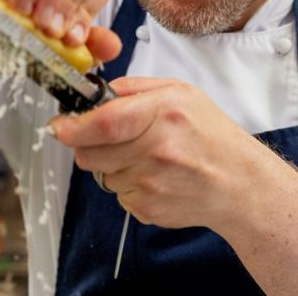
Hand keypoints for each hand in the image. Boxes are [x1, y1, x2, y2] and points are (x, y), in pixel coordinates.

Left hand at [49, 77, 269, 230]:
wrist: (238, 184)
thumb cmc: (211, 135)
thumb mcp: (182, 93)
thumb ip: (136, 88)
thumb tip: (96, 92)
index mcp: (165, 113)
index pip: (104, 122)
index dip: (73, 126)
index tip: (59, 126)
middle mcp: (157, 150)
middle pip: (90, 153)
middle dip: (87, 145)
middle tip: (108, 138)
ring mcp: (151, 184)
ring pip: (101, 174)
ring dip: (113, 164)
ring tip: (146, 157)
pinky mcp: (147, 208)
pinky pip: (117, 193)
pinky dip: (127, 184)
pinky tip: (155, 177)